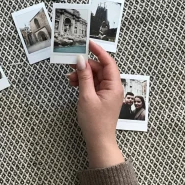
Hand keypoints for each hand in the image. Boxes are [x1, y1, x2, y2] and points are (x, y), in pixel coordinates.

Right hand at [67, 40, 124, 168]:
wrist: (99, 142)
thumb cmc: (95, 122)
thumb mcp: (87, 97)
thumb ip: (84, 77)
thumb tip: (80, 61)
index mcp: (114, 85)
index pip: (108, 62)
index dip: (98, 51)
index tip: (88, 43)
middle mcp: (113, 87)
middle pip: (99, 68)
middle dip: (85, 66)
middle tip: (70, 64)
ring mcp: (107, 92)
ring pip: (94, 76)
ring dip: (82, 75)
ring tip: (70, 79)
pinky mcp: (101, 98)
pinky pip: (92, 84)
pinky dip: (83, 83)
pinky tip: (74, 84)